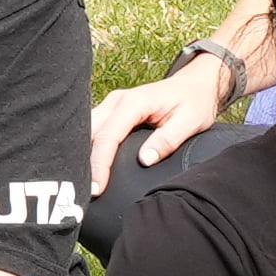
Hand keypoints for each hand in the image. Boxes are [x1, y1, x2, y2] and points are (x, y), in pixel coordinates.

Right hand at [91, 49, 235, 187]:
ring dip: (81, 155)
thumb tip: (144, 160)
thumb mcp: (190, 121)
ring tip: (79, 183)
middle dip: (82, 162)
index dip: (99, 164)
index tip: (96, 188)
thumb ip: (167, 140)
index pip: (108, 136)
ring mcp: (112, 104)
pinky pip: (93, 129)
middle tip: (81, 191)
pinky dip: (88, 148)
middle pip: (90, 133)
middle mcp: (117, 101)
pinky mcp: (112, 111)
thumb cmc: (194, 102)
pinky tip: (86, 167)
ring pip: (87, 130)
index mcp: (134, 103)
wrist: (195, 84)